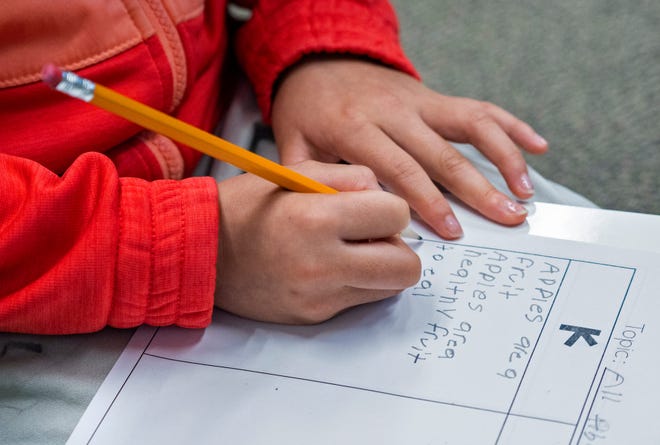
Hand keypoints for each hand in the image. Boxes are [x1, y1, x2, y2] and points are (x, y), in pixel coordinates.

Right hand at [214, 160, 420, 323]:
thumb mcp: (293, 173)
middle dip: (397, 246)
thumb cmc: (244, 207)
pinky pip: (359, 301)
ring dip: (381, 268)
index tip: (371, 206)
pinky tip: (328, 268)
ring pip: (389, 288)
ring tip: (350, 251)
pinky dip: (356, 283)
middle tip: (372, 235)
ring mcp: (318, 297)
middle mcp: (321, 264)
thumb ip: (346, 176)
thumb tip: (382, 193)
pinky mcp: (313, 316)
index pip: (396, 216)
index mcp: (316, 218)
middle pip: (406, 267)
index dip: (389, 207)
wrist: (199, 253)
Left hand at [271, 56, 548, 238]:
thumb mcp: (293, 145)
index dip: (429, 201)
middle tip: (506, 218)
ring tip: (524, 192)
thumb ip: (312, 179)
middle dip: (478, 190)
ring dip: (503, 158)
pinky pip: (478, 108)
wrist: (319, 61)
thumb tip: (341, 212)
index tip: (454, 231)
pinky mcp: (433, 97)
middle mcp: (393, 111)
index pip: (400, 169)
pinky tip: (536, 146)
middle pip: (442, 153)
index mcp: (356, 127)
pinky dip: (510, 126)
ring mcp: (418, 101)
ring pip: (470, 126)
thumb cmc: (308, 110)